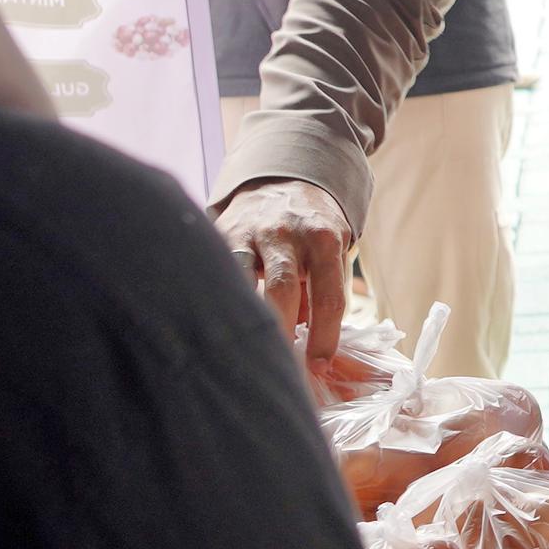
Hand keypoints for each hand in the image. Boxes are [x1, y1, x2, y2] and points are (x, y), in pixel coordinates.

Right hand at [219, 175, 355, 361]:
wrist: (282, 180)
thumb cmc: (313, 230)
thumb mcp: (332, 253)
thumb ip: (322, 294)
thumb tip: (310, 345)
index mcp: (324, 241)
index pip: (328, 297)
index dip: (324, 337)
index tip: (318, 366)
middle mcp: (287, 234)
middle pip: (282, 291)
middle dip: (280, 333)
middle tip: (279, 368)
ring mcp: (250, 232)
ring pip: (242, 280)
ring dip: (244, 318)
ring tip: (242, 353)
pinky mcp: (222, 234)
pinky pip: (219, 270)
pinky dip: (219, 298)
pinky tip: (216, 324)